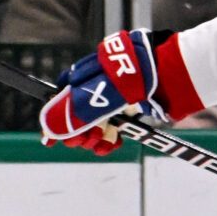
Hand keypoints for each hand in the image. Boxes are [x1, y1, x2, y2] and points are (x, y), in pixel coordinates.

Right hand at [39, 27, 163, 152]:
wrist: (168, 72)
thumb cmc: (129, 78)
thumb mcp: (96, 97)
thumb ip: (72, 115)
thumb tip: (48, 131)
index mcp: (80, 78)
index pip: (60, 103)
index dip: (55, 123)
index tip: (50, 141)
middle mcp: (94, 88)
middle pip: (77, 118)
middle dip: (78, 133)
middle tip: (85, 141)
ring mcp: (112, 99)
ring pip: (96, 126)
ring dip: (95, 139)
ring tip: (102, 143)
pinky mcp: (130, 109)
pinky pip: (114, 128)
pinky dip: (112, 139)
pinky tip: (115, 143)